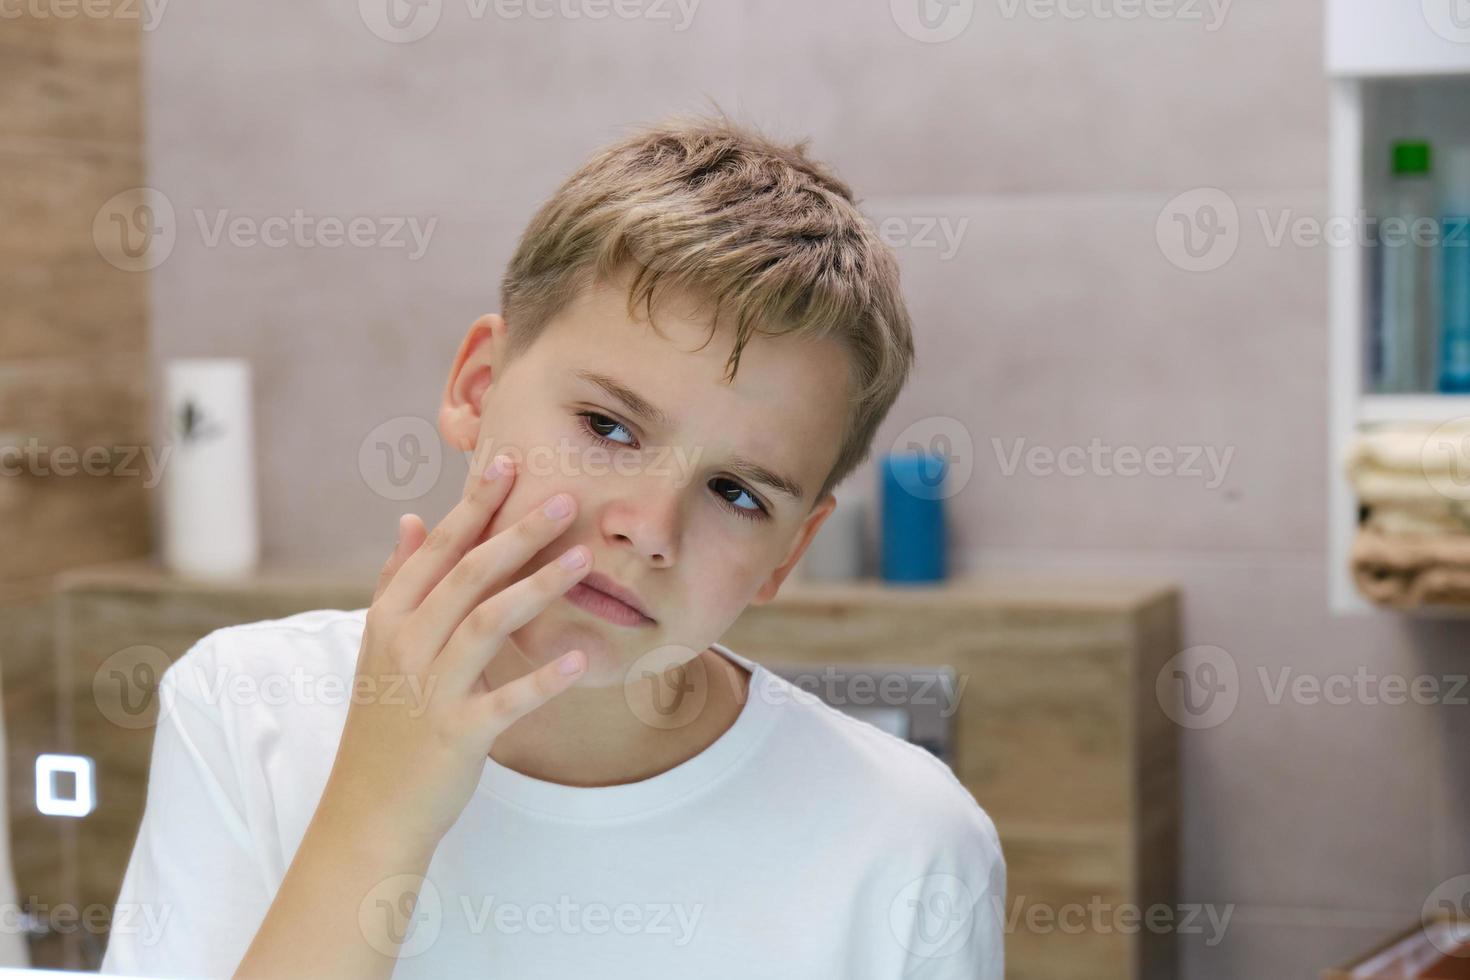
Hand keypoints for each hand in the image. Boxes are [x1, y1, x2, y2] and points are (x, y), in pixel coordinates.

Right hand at [323, 453, 592, 851]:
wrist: (368, 810)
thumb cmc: (385, 723)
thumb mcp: (379, 647)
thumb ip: (397, 581)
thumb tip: (410, 518)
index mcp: (389, 619)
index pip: (438, 549)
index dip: (474, 505)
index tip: (510, 460)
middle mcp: (405, 647)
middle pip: (466, 575)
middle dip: (516, 532)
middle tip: (564, 496)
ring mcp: (430, 691)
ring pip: (485, 625)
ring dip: (536, 587)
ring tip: (583, 559)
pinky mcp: (457, 735)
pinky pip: (506, 702)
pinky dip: (542, 679)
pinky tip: (581, 658)